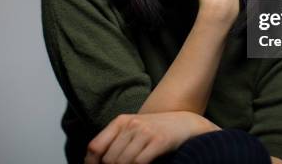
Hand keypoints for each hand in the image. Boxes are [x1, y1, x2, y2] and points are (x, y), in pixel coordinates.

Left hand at [85, 111, 213, 163]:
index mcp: (121, 121)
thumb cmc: (157, 130)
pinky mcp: (159, 141)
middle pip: (108, 158)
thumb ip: (116, 142)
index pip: (95, 147)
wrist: (185, 123)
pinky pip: (139, 163)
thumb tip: (95, 161)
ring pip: (122, 162)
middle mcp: (131, 125)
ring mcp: (145, 132)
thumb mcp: (134, 130)